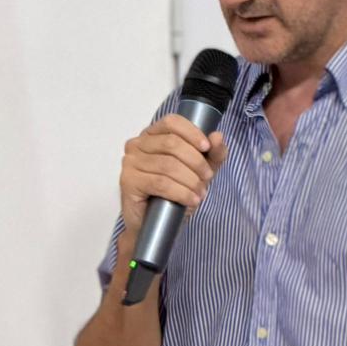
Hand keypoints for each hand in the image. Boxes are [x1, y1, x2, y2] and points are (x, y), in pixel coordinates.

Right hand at [120, 114, 227, 233]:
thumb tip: (218, 136)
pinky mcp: (128, 182)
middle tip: (207, 177)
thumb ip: (211, 154)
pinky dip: (181, 192)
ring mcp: (130, 162)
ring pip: (168, 165)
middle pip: (172, 143)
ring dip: (191, 180)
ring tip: (200, 193)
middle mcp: (137, 144)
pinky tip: (191, 200)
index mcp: (152, 135)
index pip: (171, 122)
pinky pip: (161, 183)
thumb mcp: (199, 171)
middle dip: (196, 162)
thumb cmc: (172, 194)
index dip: (192, 133)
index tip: (207, 148)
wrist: (153, 224)